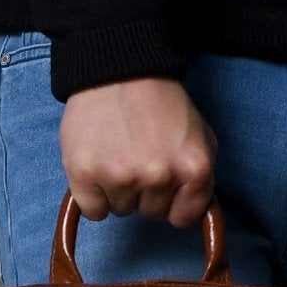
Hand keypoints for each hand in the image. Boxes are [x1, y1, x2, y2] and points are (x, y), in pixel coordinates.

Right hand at [59, 77, 217, 227]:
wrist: (118, 69)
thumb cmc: (159, 103)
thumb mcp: (200, 136)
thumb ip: (201, 178)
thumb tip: (193, 212)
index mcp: (194, 169)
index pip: (183, 218)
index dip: (172, 201)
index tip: (164, 180)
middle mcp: (159, 176)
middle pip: (150, 214)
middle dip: (144, 191)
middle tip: (137, 155)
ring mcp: (121, 176)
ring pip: (121, 210)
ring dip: (117, 190)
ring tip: (116, 153)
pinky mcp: (86, 174)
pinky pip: (93, 211)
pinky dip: (92, 195)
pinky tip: (97, 165)